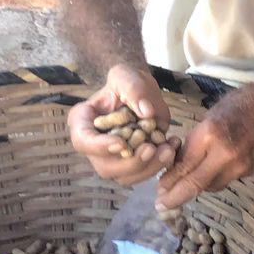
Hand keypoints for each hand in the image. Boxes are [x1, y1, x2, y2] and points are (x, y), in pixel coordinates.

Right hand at [68, 64, 177, 186]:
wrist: (140, 92)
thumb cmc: (127, 82)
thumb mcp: (126, 76)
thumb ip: (133, 89)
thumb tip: (146, 112)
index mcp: (82, 122)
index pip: (83, 141)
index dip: (100, 147)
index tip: (121, 143)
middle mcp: (94, 146)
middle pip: (104, 166)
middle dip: (130, 162)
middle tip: (150, 149)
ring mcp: (113, 158)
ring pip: (125, 176)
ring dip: (148, 168)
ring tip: (167, 149)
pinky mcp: (132, 164)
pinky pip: (142, 174)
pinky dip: (158, 165)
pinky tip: (171, 148)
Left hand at [158, 82, 253, 208]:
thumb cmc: (243, 103)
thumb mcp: (212, 115)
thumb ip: (196, 140)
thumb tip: (179, 161)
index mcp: (211, 134)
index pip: (184, 165)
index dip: (169, 179)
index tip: (158, 189)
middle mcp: (225, 154)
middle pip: (195, 184)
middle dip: (176, 197)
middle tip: (161, 205)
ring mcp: (240, 166)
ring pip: (210, 186)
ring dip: (195, 187)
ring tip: (183, 187)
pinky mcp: (249, 171)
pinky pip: (225, 181)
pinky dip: (212, 180)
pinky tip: (206, 175)